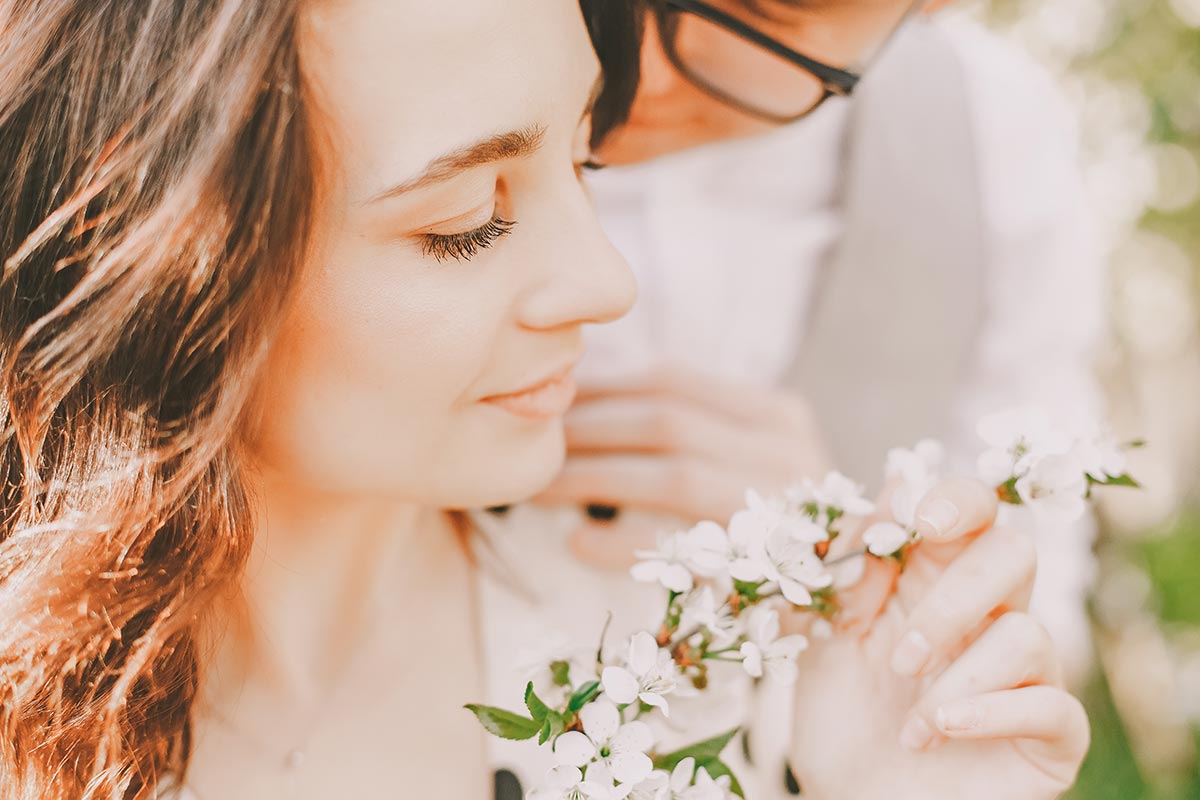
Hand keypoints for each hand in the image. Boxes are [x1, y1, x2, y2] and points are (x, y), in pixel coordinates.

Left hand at [535, 364, 830, 568]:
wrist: (844, 601)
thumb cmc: (770, 529)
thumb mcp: (745, 463)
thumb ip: (690, 431)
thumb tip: (583, 403)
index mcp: (778, 415)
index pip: (675, 380)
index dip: (604, 387)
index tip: (554, 402)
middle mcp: (789, 452)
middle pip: (667, 421)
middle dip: (587, 430)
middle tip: (533, 444)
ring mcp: (785, 509)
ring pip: (673, 475)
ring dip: (592, 478)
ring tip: (538, 487)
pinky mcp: (771, 569)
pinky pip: (683, 548)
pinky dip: (623, 543)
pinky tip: (578, 541)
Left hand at [787, 479, 1089, 799]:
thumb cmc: (844, 720)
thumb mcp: (825, 638)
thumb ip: (849, 571)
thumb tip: (891, 485)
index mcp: (934, 582)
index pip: (972, 511)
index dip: (956, 500)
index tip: (918, 521)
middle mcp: (988, 619)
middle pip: (1015, 553)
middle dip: (956, 594)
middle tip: (901, 652)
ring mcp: (1025, 676)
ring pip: (1029, 634)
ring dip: (956, 675)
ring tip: (909, 718)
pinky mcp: (1048, 736)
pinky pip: (1053, 705)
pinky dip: (991, 714)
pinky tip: (938, 731)